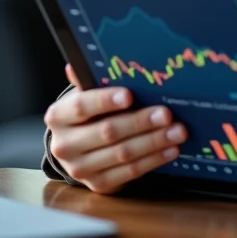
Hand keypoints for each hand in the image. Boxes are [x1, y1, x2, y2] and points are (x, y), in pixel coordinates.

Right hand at [45, 64, 187, 193]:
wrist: (77, 147)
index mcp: (59, 116)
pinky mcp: (98, 184)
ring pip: (122, 154)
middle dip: (140, 122)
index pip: (81, 106)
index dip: (105, 100)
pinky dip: (153, 160)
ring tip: (177, 131)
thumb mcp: (87, 94)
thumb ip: (93, 79)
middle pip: (107, 132)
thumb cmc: (89, 112)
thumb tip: (93, 53)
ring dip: (154, 142)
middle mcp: (64, 145)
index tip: (129, 95)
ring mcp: (80, 168)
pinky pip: (130, 172)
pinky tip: (170, 149)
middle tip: (167, 114)